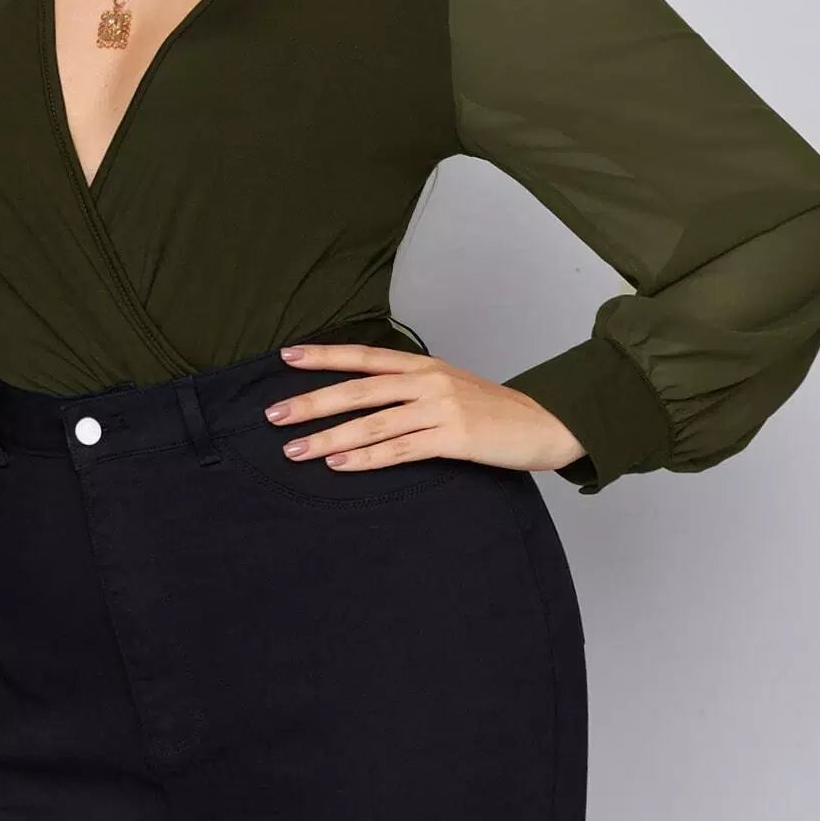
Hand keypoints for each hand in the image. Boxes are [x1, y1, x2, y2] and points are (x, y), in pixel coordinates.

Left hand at [267, 341, 587, 474]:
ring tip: (296, 450)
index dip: (324, 356)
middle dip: (312, 402)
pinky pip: (400, 449)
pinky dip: (366, 457)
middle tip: (274, 416)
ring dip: (329, 437)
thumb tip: (364, 398)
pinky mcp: (453, 437)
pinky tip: (339, 464)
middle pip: (358, 390)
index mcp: (424, 365)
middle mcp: (427, 380)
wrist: (545, 425)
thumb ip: (409, 388)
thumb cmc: (493, 410)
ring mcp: (440, 408)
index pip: (364, 357)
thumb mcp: (448, 386)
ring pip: (372, 423)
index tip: (286, 356)